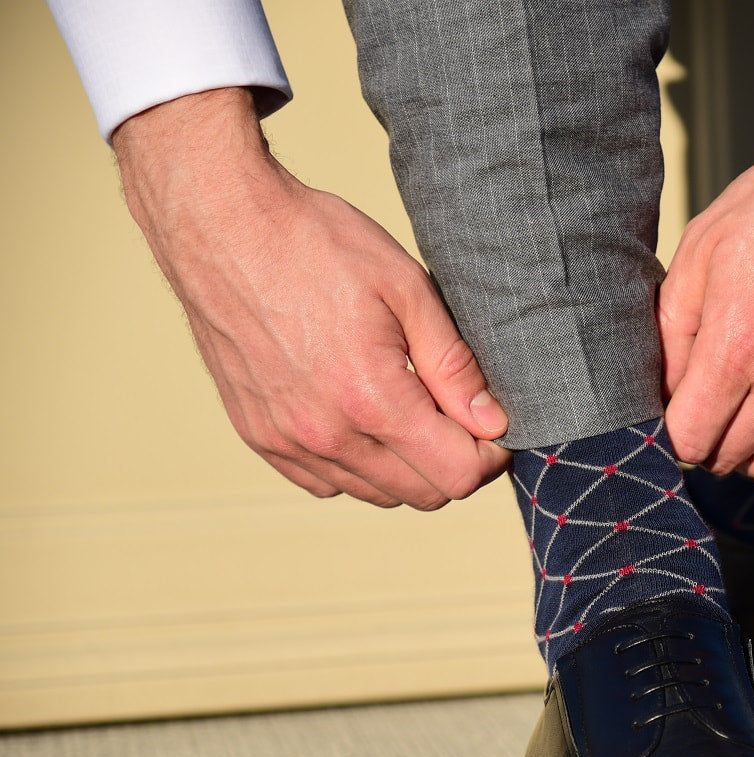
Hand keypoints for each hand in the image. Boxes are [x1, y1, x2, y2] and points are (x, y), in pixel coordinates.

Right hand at [114, 88, 510, 509]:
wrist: (221, 224)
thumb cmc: (317, 244)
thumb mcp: (407, 289)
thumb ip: (454, 366)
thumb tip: (493, 423)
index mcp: (370, 399)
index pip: (456, 476)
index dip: (488, 456)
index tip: (492, 424)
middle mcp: (325, 434)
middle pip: (421, 496)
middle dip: (454, 463)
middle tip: (458, 414)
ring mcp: (285, 441)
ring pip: (375, 494)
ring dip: (406, 467)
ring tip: (410, 407)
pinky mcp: (257, 435)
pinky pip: (325, 482)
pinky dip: (356, 465)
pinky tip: (361, 416)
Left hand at [658, 20, 753, 482]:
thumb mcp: (703, 247)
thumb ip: (675, 326)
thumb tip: (664, 389)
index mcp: (738, 343)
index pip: (691, 437)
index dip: (675, 433)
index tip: (677, 414)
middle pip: (733, 457)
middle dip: (711, 442)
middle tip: (710, 412)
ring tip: (752, 416)